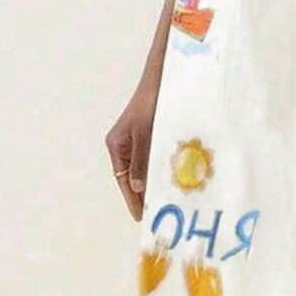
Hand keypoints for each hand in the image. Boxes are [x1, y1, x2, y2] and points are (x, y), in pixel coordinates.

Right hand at [105, 75, 158, 220]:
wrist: (164, 78)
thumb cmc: (151, 102)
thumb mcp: (145, 133)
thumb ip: (142, 161)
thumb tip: (138, 188)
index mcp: (117, 145)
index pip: (124, 180)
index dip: (133, 200)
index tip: (142, 217)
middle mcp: (126, 146)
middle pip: (136, 178)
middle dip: (147, 194)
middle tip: (159, 215)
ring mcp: (141, 142)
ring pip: (149, 169)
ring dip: (159, 183)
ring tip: (170, 203)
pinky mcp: (155, 137)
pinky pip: (159, 159)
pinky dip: (166, 170)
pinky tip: (178, 181)